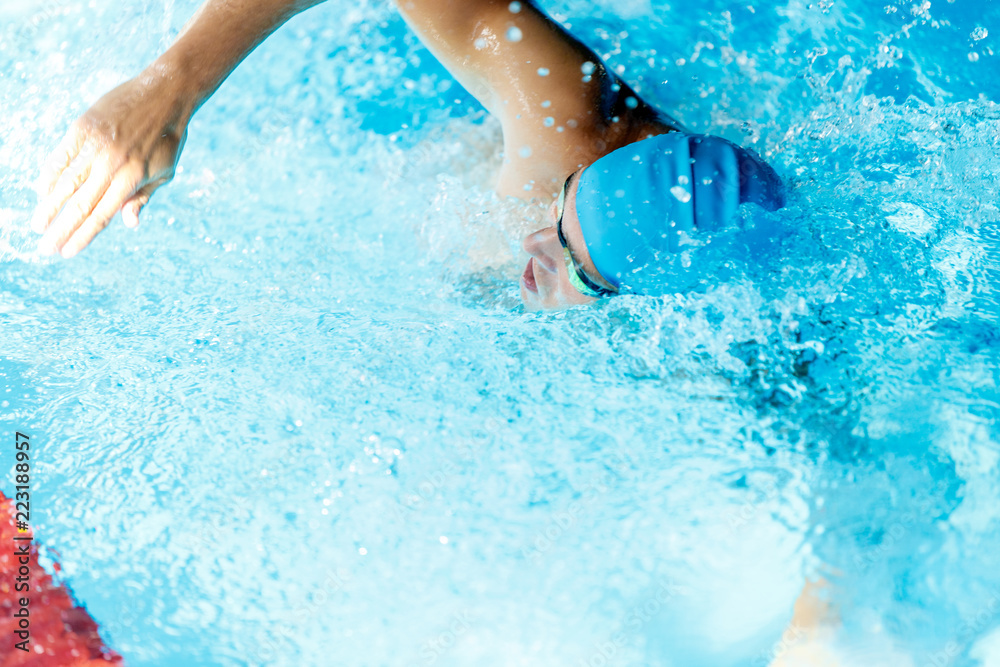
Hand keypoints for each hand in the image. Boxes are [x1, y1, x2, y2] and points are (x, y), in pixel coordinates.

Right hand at [31, 70, 190, 257]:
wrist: (164, 95)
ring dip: (49, 206)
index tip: (66, 252)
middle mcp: (111, 164)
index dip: (83, 236)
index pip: (102, 216)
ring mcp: (95, 145)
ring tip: (38, 225)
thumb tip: (128, 224)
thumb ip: (143, 197)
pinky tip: (42, 192)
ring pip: (65, 182)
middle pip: (80, 204)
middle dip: (60, 229)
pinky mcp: (83, 127)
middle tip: (44, 248)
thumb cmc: (168, 140)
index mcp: (133, 179)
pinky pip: (60, 156)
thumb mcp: (165, 172)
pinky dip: (49, 175)